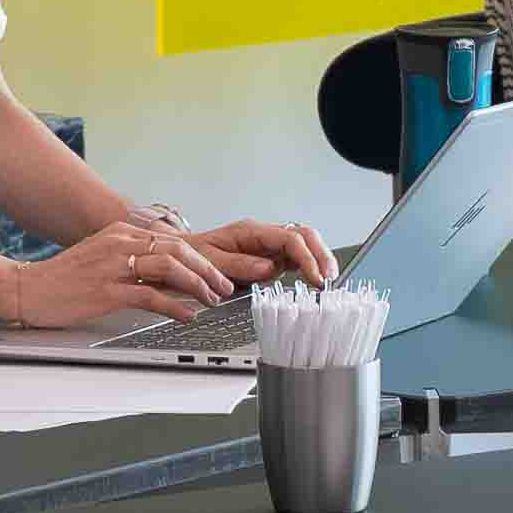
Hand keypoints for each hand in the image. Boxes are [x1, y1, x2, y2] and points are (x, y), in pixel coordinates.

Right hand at [0, 216, 232, 333]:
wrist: (28, 287)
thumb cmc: (64, 278)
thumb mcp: (103, 257)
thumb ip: (134, 258)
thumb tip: (169, 272)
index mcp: (121, 232)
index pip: (172, 239)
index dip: (200, 257)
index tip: (216, 272)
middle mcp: (120, 244)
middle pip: (178, 249)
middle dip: (207, 269)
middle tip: (223, 286)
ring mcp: (114, 266)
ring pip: (170, 269)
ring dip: (197, 286)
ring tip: (211, 300)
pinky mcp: (107, 290)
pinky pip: (150, 296)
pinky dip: (175, 306)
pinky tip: (187, 315)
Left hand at [189, 208, 339, 293]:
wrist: (182, 257)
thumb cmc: (193, 257)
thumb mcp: (209, 261)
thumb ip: (238, 265)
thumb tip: (268, 268)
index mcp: (250, 232)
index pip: (289, 238)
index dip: (306, 257)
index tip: (314, 278)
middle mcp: (263, 235)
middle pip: (304, 234)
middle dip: (321, 254)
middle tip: (330, 278)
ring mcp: (269, 245)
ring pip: (305, 244)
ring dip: (319, 260)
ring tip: (327, 281)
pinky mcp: (270, 257)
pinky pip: (296, 257)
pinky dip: (309, 267)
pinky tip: (314, 280)